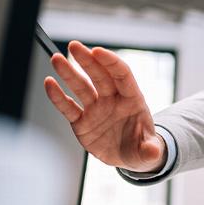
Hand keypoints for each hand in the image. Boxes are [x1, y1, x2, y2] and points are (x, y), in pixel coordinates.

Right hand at [44, 41, 166, 171]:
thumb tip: (153, 153)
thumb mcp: (149, 151)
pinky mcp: (82, 122)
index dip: (111, 63)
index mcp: (132, 101)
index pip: (123, 76)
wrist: (129, 158)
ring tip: (57, 59)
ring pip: (82, 88)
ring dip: (69, 73)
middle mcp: (112, 101)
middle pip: (100, 76)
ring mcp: (96, 110)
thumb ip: (151, 150)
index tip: (98, 52)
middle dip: (87, 61)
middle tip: (75, 46)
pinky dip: (58, 97)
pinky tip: (50, 84)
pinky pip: (68, 108)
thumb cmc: (142, 147)